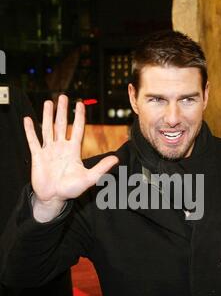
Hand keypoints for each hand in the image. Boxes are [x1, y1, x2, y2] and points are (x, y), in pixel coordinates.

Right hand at [24, 95, 118, 220]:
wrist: (54, 198)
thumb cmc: (71, 189)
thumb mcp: (89, 178)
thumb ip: (102, 168)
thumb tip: (116, 159)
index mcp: (73, 151)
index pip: (77, 129)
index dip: (79, 116)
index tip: (80, 104)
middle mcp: (61, 148)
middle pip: (61, 125)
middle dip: (62, 111)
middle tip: (62, 96)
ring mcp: (49, 151)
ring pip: (48, 129)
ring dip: (48, 116)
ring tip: (48, 102)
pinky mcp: (38, 156)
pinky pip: (33, 140)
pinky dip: (30, 130)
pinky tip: (28, 119)